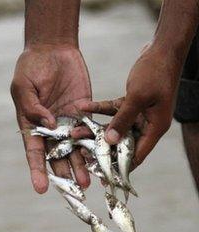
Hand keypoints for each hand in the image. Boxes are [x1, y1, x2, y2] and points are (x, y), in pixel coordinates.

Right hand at [11, 45, 91, 193]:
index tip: (41, 188)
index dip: (37, 170)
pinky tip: (101, 156)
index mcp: (31, 124)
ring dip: (81, 164)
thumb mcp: (24, 86)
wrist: (52, 49)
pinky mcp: (84, 111)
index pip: (33, 151)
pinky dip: (95, 143)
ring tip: (89, 181)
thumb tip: (49, 125)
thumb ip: (33, 107)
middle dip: (64, 173)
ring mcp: (67, 120)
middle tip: (75, 189)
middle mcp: (50, 127)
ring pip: (75, 147)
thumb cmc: (31, 67)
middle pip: (56, 155)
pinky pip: (90, 129)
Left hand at [74, 44, 181, 167]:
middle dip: (101, 148)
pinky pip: (111, 110)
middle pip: (121, 143)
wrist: (163, 49)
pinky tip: (81, 108)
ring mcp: (138, 113)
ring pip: (113, 127)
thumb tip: (111, 141)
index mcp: (154, 128)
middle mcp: (147, 124)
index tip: (103, 176)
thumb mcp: (138, 97)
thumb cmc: (156, 72)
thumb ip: (123, 119)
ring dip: (93, 129)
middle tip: (80, 153)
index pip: (136, 155)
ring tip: (74, 133)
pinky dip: (97, 110)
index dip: (120, 166)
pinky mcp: (130, 102)